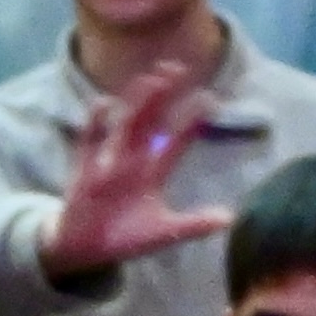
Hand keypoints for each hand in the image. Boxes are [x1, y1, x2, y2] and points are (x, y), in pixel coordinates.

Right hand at [42, 59, 238, 276]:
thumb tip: (230, 218)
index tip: (209, 98)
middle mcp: (133, 161)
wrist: (85, 248)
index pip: (176, 142)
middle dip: (162, 97)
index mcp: (152, 173)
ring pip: (125, 126)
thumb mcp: (164, 233)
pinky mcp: (85, 171)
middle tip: (177, 67)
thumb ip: (194, 224)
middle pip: (150, 122)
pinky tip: (104, 104)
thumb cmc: (125, 237)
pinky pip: (90, 143)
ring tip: (150, 81)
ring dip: (137, 104)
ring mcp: (109, 163)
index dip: (191, 122)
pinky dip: (95, 124)